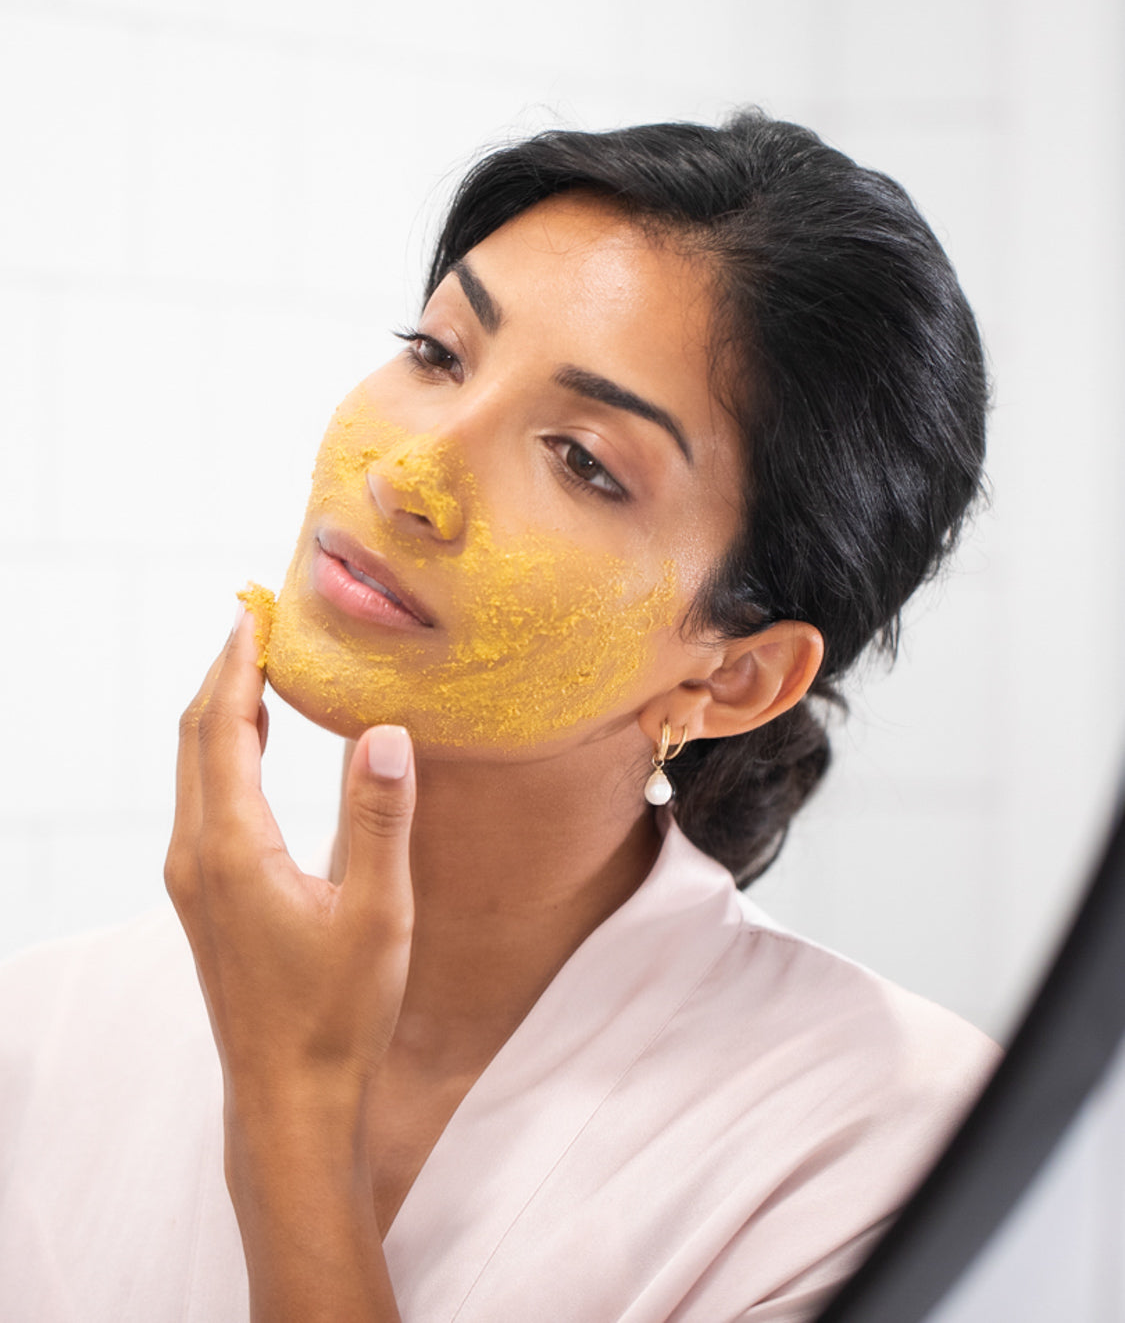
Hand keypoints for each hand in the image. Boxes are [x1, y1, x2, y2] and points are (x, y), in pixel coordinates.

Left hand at [166, 606, 415, 1124]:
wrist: (288, 1101)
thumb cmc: (337, 1015)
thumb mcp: (376, 916)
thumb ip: (379, 819)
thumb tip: (385, 731)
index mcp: (232, 850)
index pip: (223, 729)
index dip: (236, 663)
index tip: (255, 610)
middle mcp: (196, 857)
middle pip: (194, 738)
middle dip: (222, 672)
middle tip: (258, 618)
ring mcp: (192, 881)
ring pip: (193, 769)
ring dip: (221, 710)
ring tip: (257, 663)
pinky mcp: (203, 899)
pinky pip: (202, 799)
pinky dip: (223, 751)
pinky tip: (254, 742)